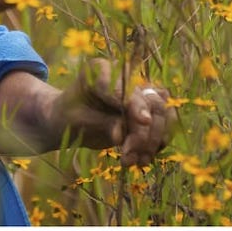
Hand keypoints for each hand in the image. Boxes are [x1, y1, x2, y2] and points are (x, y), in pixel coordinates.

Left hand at [52, 58, 172, 166]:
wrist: (69, 122)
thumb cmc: (69, 115)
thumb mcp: (79, 118)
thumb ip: (103, 122)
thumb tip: (122, 134)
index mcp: (103, 69)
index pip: (126, 86)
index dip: (136, 104)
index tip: (142, 121)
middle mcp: (126, 78)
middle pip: (152, 102)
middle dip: (145, 131)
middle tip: (129, 152)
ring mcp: (139, 94)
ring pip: (162, 115)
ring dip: (153, 141)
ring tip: (135, 161)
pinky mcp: (146, 113)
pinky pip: (162, 127)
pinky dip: (155, 145)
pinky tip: (141, 160)